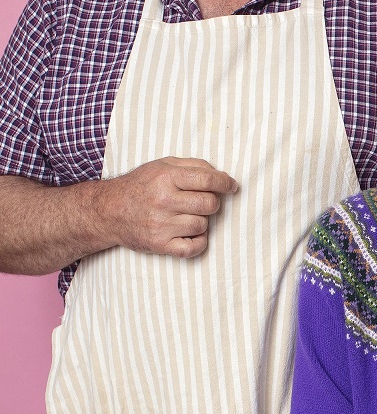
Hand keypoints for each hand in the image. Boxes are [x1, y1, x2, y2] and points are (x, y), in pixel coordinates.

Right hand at [96, 157, 237, 258]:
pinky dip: (198, 242)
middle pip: (210, 204)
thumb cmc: (141, 186)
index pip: (208, 179)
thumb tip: (221, 176)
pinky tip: (191, 234)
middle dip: (211, 202)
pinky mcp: (159, 244)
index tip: (231, 186)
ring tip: (186, 216)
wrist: (109, 210)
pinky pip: (193, 248)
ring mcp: (160, 225)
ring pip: (203, 225)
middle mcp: (163, 200)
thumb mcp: (162, 166)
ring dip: (201, 221)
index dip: (225, 183)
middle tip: (201, 202)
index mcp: (166, 177)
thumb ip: (193, 165)